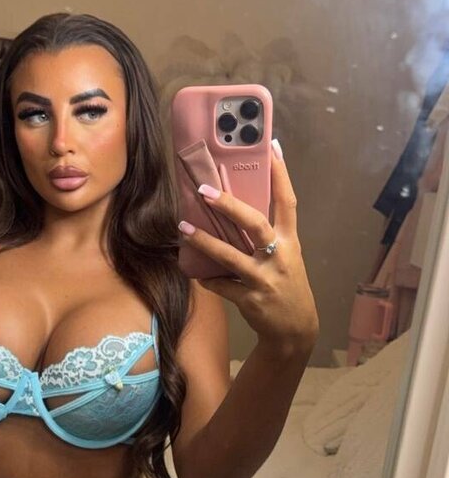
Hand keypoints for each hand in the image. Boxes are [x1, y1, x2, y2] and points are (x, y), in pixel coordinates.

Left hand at [178, 140, 318, 353]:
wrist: (295, 330)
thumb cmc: (286, 286)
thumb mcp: (286, 257)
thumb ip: (267, 236)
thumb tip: (235, 207)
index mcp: (290, 242)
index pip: (287, 202)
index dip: (281, 174)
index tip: (272, 147)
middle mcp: (279, 257)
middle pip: (254, 224)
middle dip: (229, 206)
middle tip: (204, 190)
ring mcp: (264, 279)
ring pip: (229, 256)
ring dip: (204, 241)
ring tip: (183, 228)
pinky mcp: (250, 300)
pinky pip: (221, 285)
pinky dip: (206, 278)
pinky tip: (193, 271)